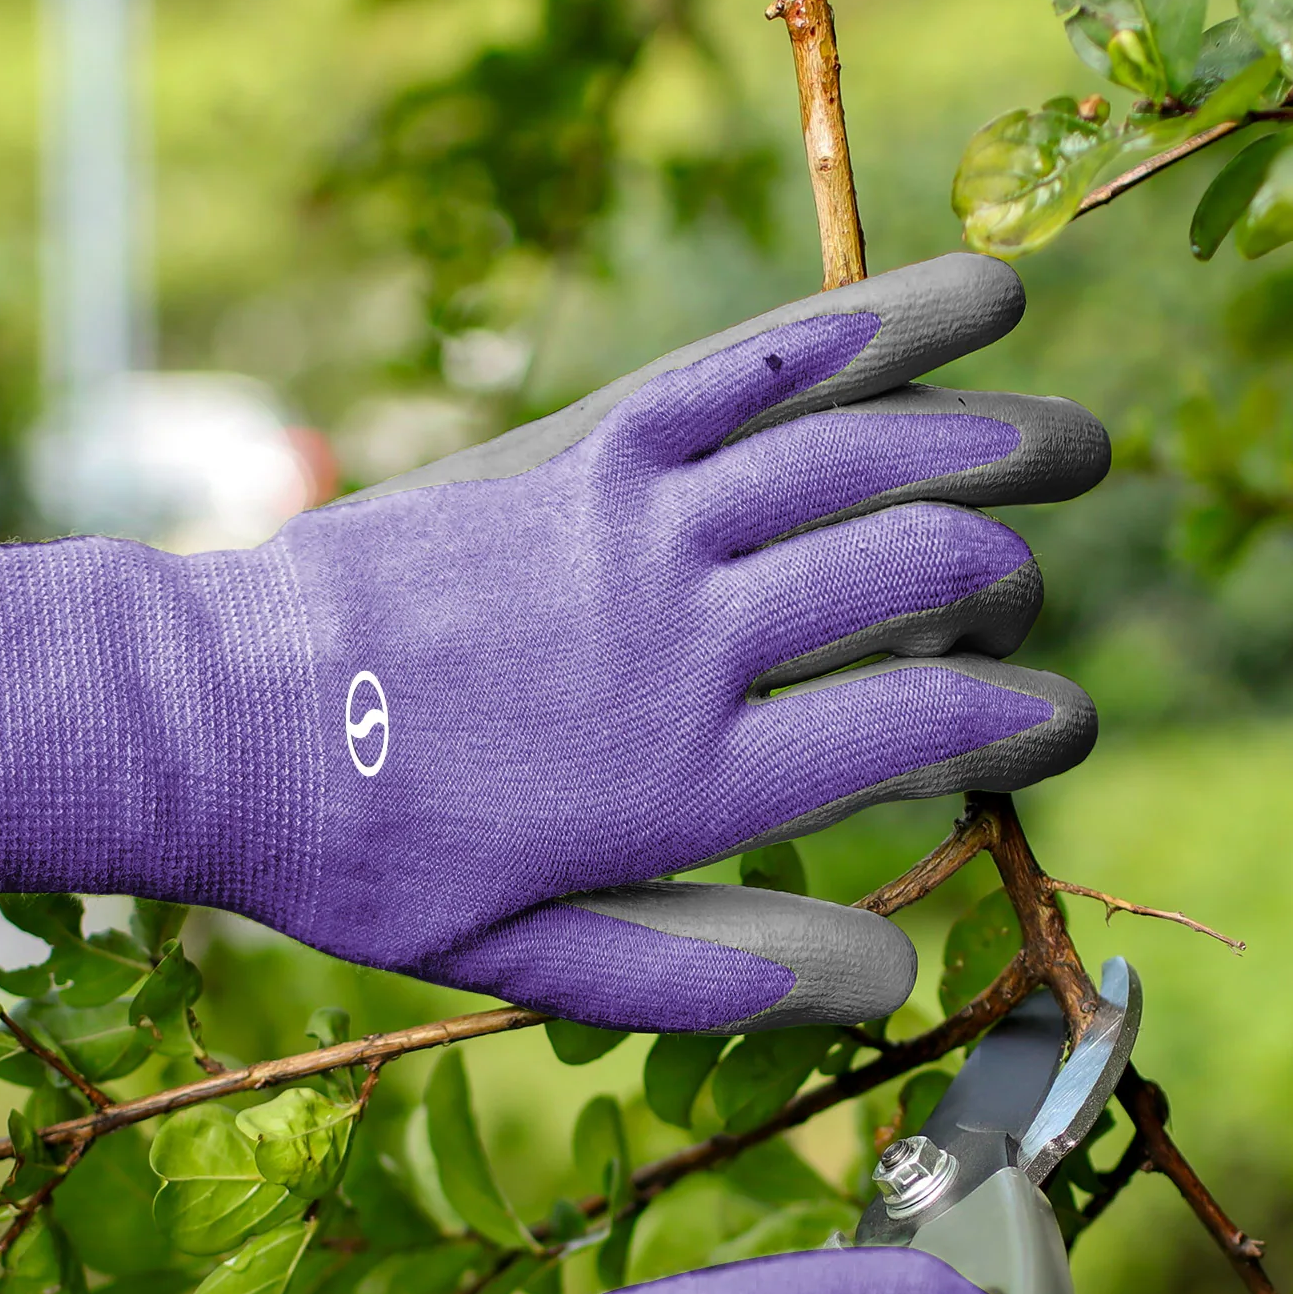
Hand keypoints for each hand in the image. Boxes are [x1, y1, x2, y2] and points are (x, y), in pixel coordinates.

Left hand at [0, 256, 1103, 1029]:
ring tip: (1077, 441)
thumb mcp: (535, 961)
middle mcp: (686, 640)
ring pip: (856, 457)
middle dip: (1015, 568)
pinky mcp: (585, 447)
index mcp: (691, 782)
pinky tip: (959, 308)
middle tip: (1038, 581)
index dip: (1027, 721)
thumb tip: (892, 985)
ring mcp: (636, 527)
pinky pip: (746, 373)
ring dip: (985, 438)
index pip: (925, 726)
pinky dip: (861, 333)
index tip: (1066, 726)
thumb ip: (719, 971)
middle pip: (916, 570)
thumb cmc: (375, 862)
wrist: (215, 720)